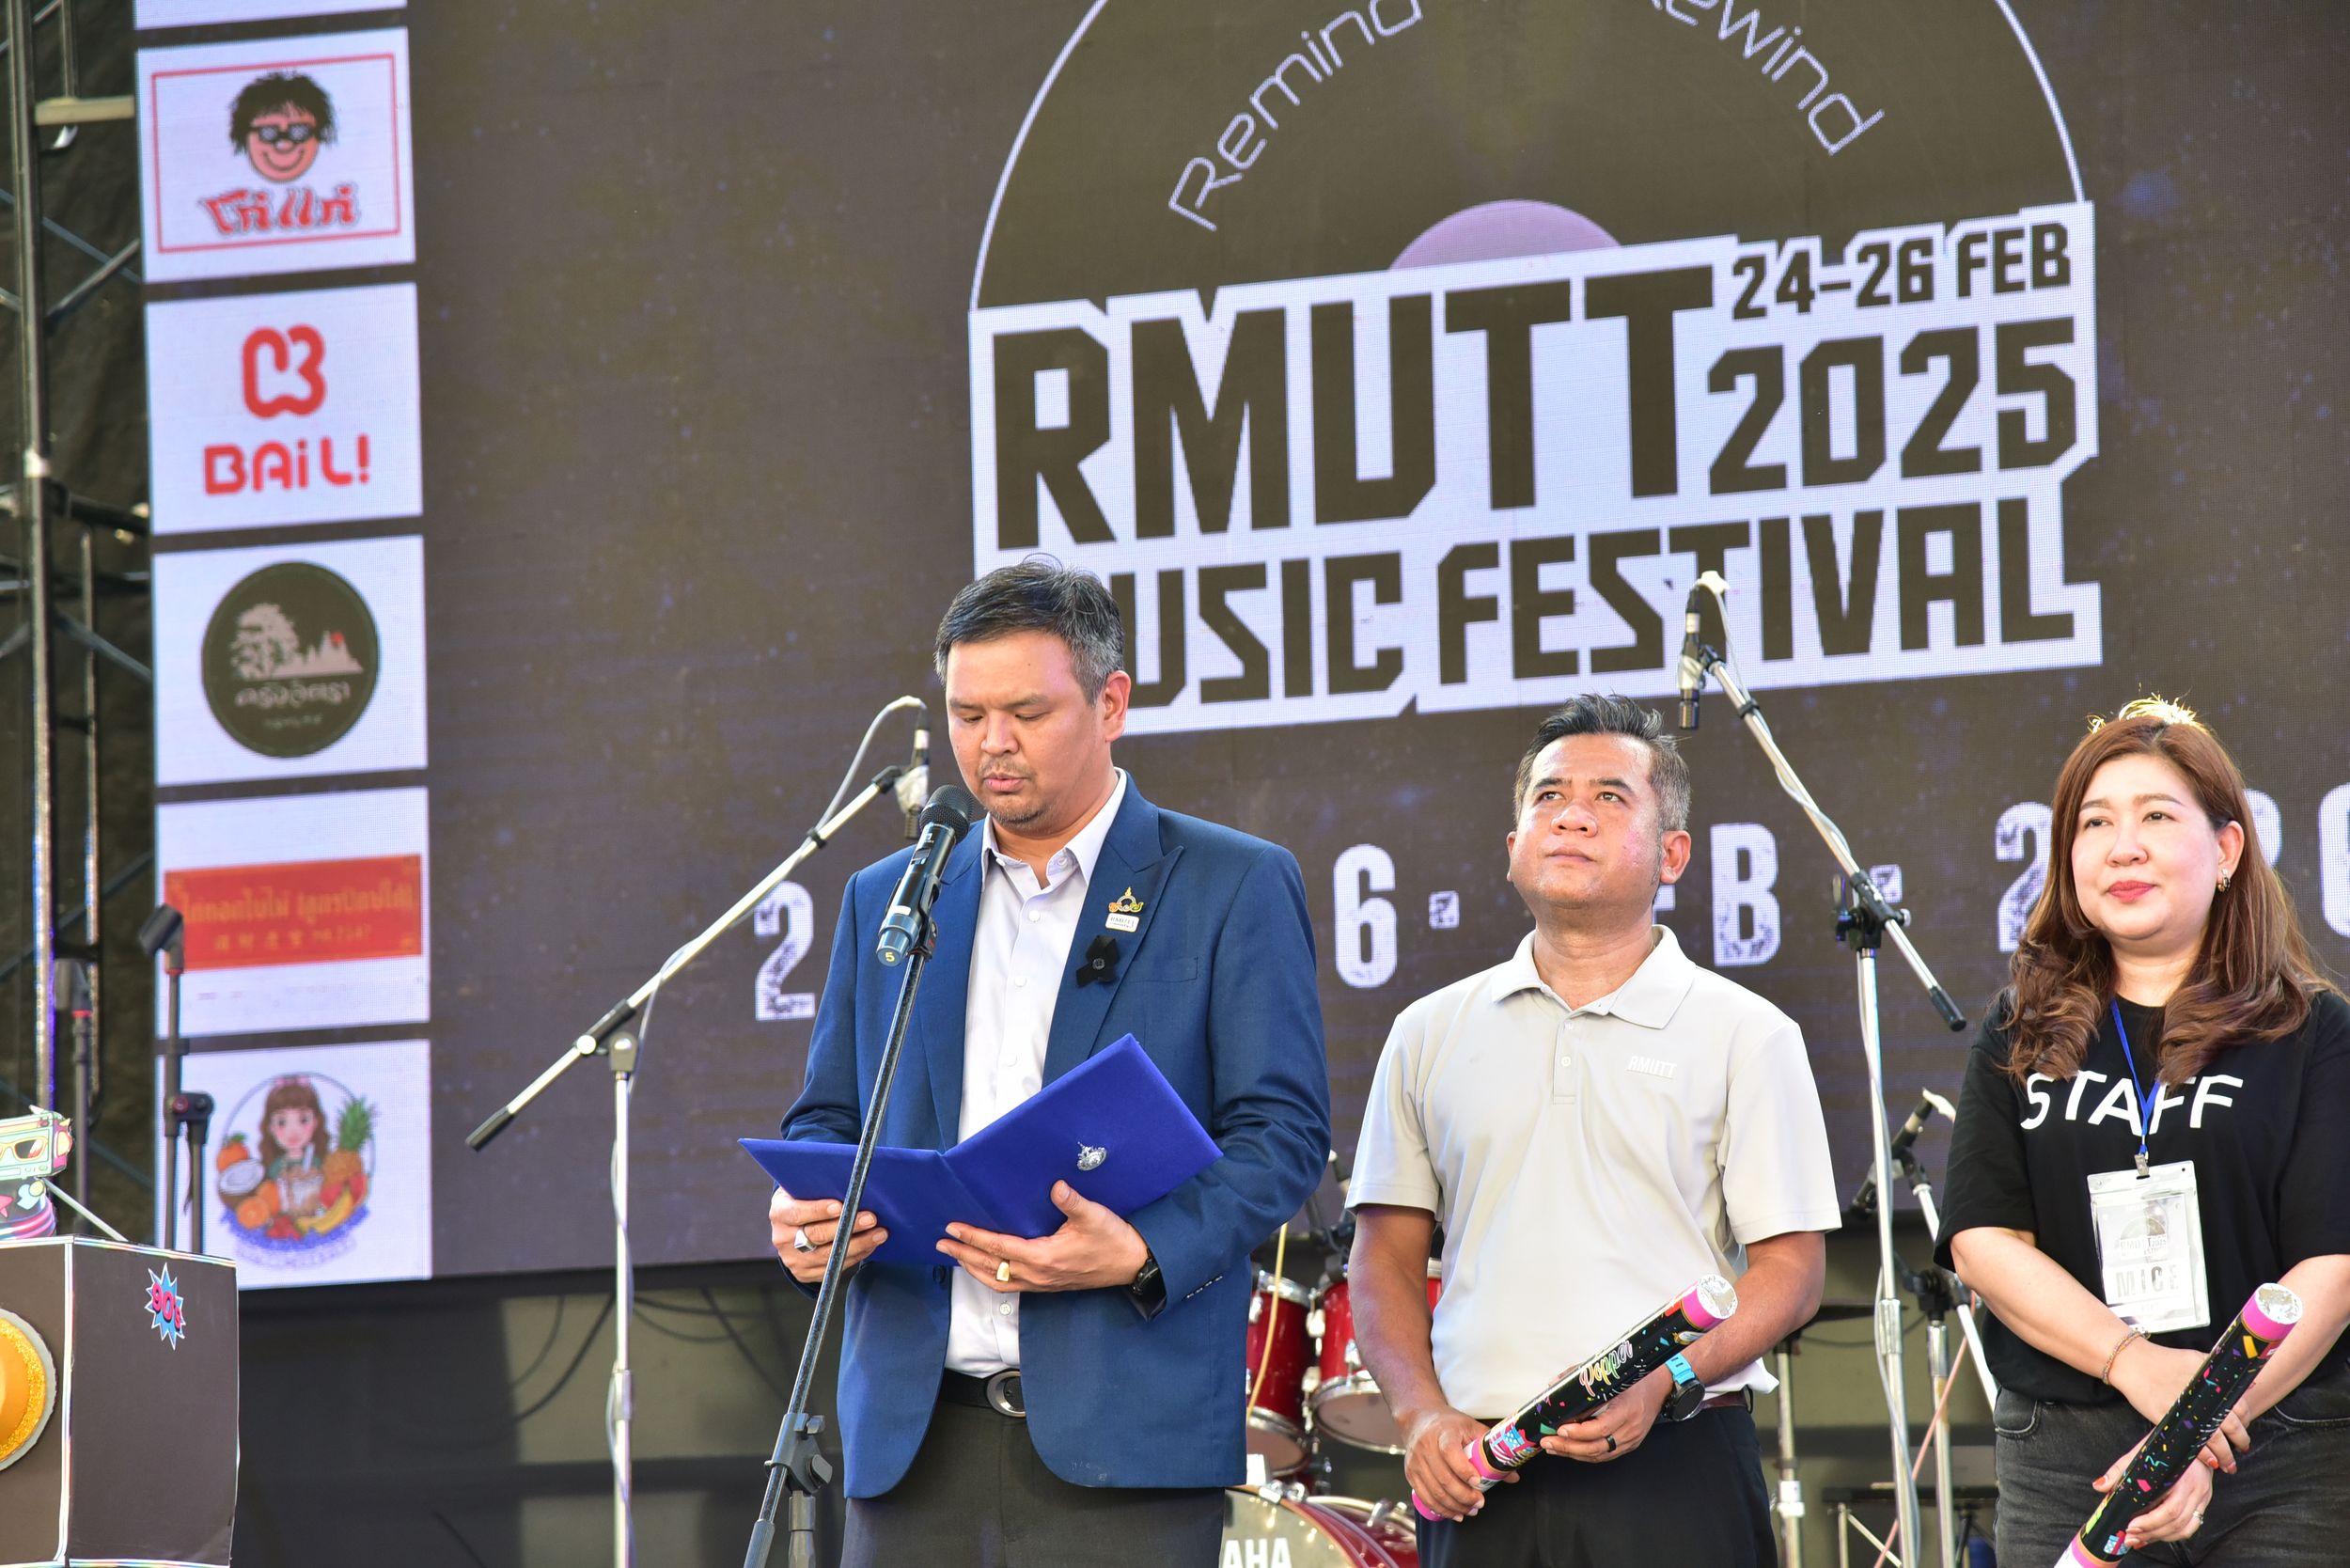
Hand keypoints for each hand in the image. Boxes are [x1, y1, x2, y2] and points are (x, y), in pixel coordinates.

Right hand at [769, 1189, 884, 1285]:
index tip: (840, 1206)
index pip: (797, 1213)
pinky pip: (833, 1268)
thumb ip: (818, 1185)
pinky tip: (870, 1245)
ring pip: (828, 1256)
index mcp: (780, 1213)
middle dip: (847, 1227)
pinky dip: (855, 1256)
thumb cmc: (805, 1199)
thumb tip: (850, 1181)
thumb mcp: (803, 1187)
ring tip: (879, 1233)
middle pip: (817, 1235)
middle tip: (871, 1218)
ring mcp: (792, 1259)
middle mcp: (782, 1238)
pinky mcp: (804, 1273)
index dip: (818, 1210)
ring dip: (858, 1244)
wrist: (792, 1226)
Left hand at [936, 1182, 1148, 1293]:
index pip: (999, 1248)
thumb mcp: (1094, 1216)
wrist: (1133, 1265)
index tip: (954, 1227)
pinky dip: (992, 1278)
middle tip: (942, 1242)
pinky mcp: (1048, 1285)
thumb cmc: (1113, 1240)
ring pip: (998, 1282)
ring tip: (956, 1257)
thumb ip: (1073, 1202)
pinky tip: (988, 1270)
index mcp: (1044, 1258)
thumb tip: (1055, 1186)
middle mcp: (1038, 1275)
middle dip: (964, 1254)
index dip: (974, 1237)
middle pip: (991, 1268)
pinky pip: (1011, 1286)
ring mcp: (1042, 1283)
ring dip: (974, 1269)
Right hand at [1402, 1406, 1504, 1521]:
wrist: (1419, 1419)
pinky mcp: (1410, 1474)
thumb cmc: (1449, 1424)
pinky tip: (1454, 1513)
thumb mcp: (1471, 1428)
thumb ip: (1491, 1449)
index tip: (1479, 1482)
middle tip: (1480, 1503)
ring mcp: (1416, 1462)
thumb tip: (1513, 1476)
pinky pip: (1425, 1497)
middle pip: (1443, 1478)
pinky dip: (1440, 1509)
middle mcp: (1426, 1447)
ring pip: (1434, 1492)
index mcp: (1443, 1433)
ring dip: (1454, 1506)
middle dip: (1464, 1496)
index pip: (1451, 1453)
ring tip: (1470, 1510)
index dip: (1465, 1471)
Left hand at [1542, 1367, 1670, 1463]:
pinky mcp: (1629, 1445)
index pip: (1600, 1428)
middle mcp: (1630, 1428)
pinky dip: (1586, 1455)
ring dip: (1574, 1454)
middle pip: (1597, 1447)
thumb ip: (1581, 1378)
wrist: (1660, 1387)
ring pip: (1599, 1455)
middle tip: (1548, 1442)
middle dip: (1569, 1447)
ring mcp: (1631, 1439)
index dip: (1579, 1432)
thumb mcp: (1609, 1374)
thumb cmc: (1634, 1379)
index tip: (1561, 1429)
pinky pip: (1606, 1455)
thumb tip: (1555, 1385)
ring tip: (1554, 1448)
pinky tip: (1571, 1451)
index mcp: (1627, 1410)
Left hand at [2094, 1434, 2214, 1550]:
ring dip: (2161, 1537)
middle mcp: (2196, 1489)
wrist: (2191, 1436)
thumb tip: (2099, 1486)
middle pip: (2176, 1522)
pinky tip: (2157, 1535)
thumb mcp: (2141, 1453)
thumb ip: (2119, 1470)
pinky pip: (2192, 1525)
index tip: (2130, 1526)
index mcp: (2182, 1476)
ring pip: (2185, 1528)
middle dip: (2150, 1533)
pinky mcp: (2204, 1502)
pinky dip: (2174, 1534)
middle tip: (2130, 1537)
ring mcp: (2203, 1497)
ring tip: (2140, 1539)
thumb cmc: (2165, 1445)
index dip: (2149, 1522)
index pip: (2169, 1509)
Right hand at [2112, 1341, 2247, 1473]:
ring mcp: (2189, 1413)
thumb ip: (2221, 1370)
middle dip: (2242, 1442)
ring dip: (2227, 1456)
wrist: (2134, 1363)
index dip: (2246, 1421)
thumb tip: (2249, 1382)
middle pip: (2233, 1428)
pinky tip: (2211, 1462)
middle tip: (2243, 1448)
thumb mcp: (2197, 1359)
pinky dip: (2205, 1456)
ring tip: (2230, 1465)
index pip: (2241, 1408)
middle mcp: (2205, 1401)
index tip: (2244, 1427)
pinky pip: (2194, 1444)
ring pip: (2217, 1441)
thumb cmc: (2166, 1360)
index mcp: (2213, 1385)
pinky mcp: (2171, 1422)